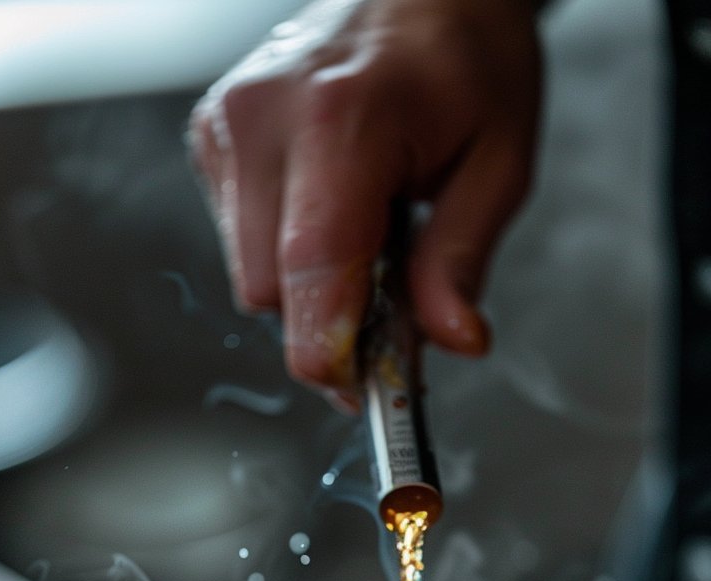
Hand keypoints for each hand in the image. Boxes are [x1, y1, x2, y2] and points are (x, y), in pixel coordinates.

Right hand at [191, 0, 541, 402]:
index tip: (362, 388)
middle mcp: (267, 118)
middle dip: (328, 321)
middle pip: (270, 294)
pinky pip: (239, 243)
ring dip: (306, 287)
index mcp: (342, 119)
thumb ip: (462, 260)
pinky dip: (284, 252)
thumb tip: (451, 340)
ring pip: (250, 277)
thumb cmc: (465, 62)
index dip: (332, 351)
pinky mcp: (211, 137)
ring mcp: (229, 124)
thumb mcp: (499, 163)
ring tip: (364, 234)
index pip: (311, 272)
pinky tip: (326, 209)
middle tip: (390, 300)